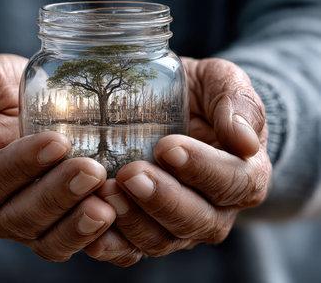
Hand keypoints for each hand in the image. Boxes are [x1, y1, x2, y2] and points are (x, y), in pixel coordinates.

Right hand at [0, 54, 114, 261]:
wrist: (17, 104)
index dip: (21, 166)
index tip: (57, 142)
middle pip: (19, 217)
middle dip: (57, 196)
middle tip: (91, 171)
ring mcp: (26, 220)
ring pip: (46, 239)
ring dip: (77, 225)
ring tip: (107, 206)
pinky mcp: (55, 224)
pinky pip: (69, 242)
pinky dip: (93, 238)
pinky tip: (116, 218)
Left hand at [85, 58, 271, 265]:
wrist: (178, 112)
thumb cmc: (201, 98)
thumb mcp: (223, 84)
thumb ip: (239, 104)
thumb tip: (244, 141)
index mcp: (244, 175)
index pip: (235, 183)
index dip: (203, 170)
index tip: (168, 147)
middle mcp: (216, 209)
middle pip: (198, 221)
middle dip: (162, 199)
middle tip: (132, 174)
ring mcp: (179, 225)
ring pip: (162, 240)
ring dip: (133, 221)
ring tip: (107, 192)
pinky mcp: (147, 230)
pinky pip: (132, 250)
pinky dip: (111, 244)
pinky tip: (91, 227)